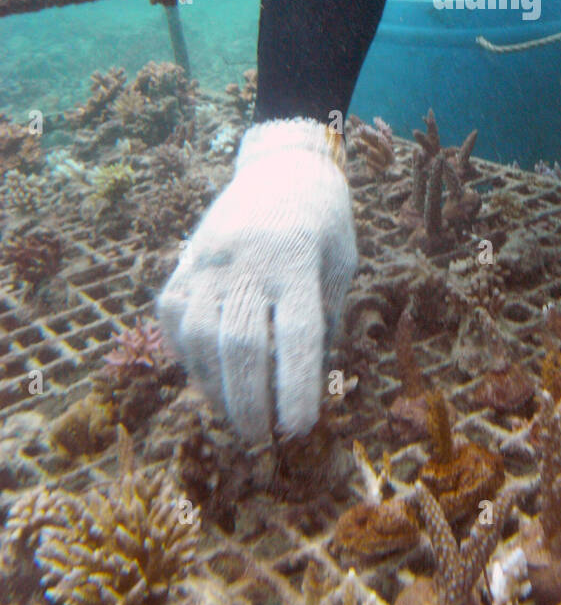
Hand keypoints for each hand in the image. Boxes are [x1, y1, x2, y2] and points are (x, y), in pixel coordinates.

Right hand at [157, 119, 355, 440]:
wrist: (283, 164)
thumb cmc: (325, 221)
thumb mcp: (342, 263)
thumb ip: (326, 318)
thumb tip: (308, 383)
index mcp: (297, 257)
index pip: (297, 334)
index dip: (296, 386)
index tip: (299, 429)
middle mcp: (247, 259)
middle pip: (241, 343)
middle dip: (250, 401)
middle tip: (263, 439)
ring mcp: (209, 259)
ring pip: (199, 336)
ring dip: (216, 387)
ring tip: (237, 418)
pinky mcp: (185, 261)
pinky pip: (174, 319)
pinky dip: (189, 356)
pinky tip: (210, 379)